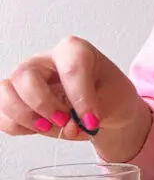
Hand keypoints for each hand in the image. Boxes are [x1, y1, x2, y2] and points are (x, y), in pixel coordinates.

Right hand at [0, 35, 150, 158]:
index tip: (91, 121)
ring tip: (49, 127)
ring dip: (25, 116)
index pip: (71, 68)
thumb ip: (92, 114)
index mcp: (75, 51)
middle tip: (65, 121)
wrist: (107, 107)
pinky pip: (2, 113)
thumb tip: (69, 127)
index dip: (80, 97)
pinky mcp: (17, 98)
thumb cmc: (111, 95)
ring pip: (6, 92)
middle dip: (43, 104)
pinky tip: (40, 128)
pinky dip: (18, 126)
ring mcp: (27, 78)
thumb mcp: (116, 101)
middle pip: (25, 75)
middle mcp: (45, 60)